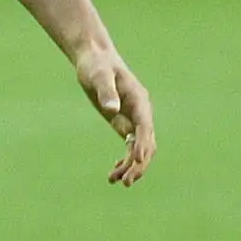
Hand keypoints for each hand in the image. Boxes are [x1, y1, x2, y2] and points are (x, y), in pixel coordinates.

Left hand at [75, 47, 155, 185]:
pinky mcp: (123, 122)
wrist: (94, 58)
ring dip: (131, 166)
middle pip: (146, 143)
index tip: (137, 160)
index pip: (145, 128)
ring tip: (114, 181)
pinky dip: (125, 159)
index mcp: (139, 101)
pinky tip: (114, 172)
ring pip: (139, 148)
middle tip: (125, 181)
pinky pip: (130, 146)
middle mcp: (141, 113)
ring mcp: (133, 119)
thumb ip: (106, 91)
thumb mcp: (99, 75)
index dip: (142, 145)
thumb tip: (112, 109)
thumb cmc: (97, 64)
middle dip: (138, 163)